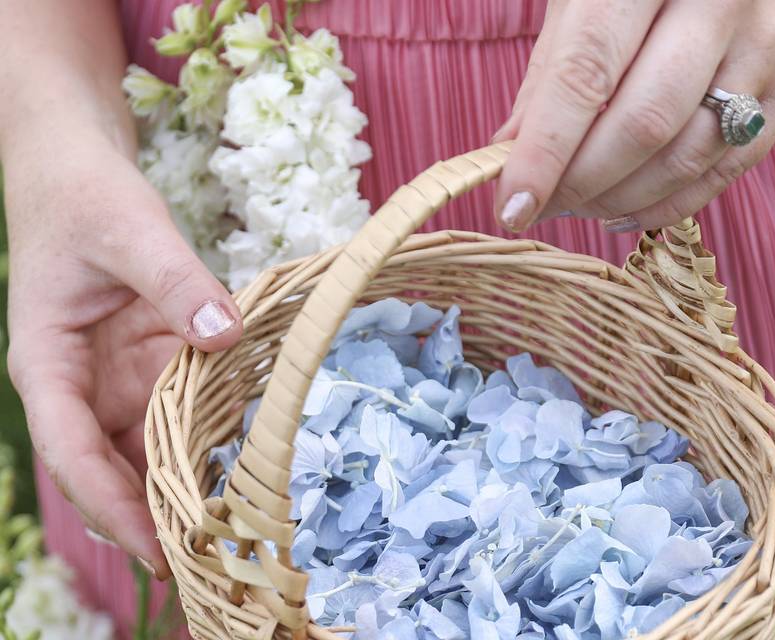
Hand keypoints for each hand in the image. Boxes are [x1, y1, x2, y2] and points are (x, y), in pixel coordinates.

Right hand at [3, 126, 242, 577]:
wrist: (80, 171)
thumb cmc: (87, 196)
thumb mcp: (131, 229)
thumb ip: (176, 281)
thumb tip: (224, 335)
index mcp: (48, 363)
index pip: (70, 449)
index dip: (109, 503)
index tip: (156, 546)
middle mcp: (81, 385)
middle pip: (112, 469)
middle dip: (154, 518)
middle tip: (212, 561)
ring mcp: (118, 380)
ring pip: (148, 452)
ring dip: (185, 490)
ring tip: (238, 533)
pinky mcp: (153, 366)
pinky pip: (181, 415)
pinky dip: (209, 441)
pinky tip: (248, 468)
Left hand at [493, 0, 774, 232]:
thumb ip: (552, 69)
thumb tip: (510, 151)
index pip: (586, 74)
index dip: (546, 149)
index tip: (512, 204)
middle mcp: (721, 1)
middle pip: (643, 124)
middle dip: (581, 183)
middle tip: (538, 207)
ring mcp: (766, 43)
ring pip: (687, 156)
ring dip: (620, 199)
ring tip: (576, 206)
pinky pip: (727, 168)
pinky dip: (668, 204)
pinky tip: (623, 211)